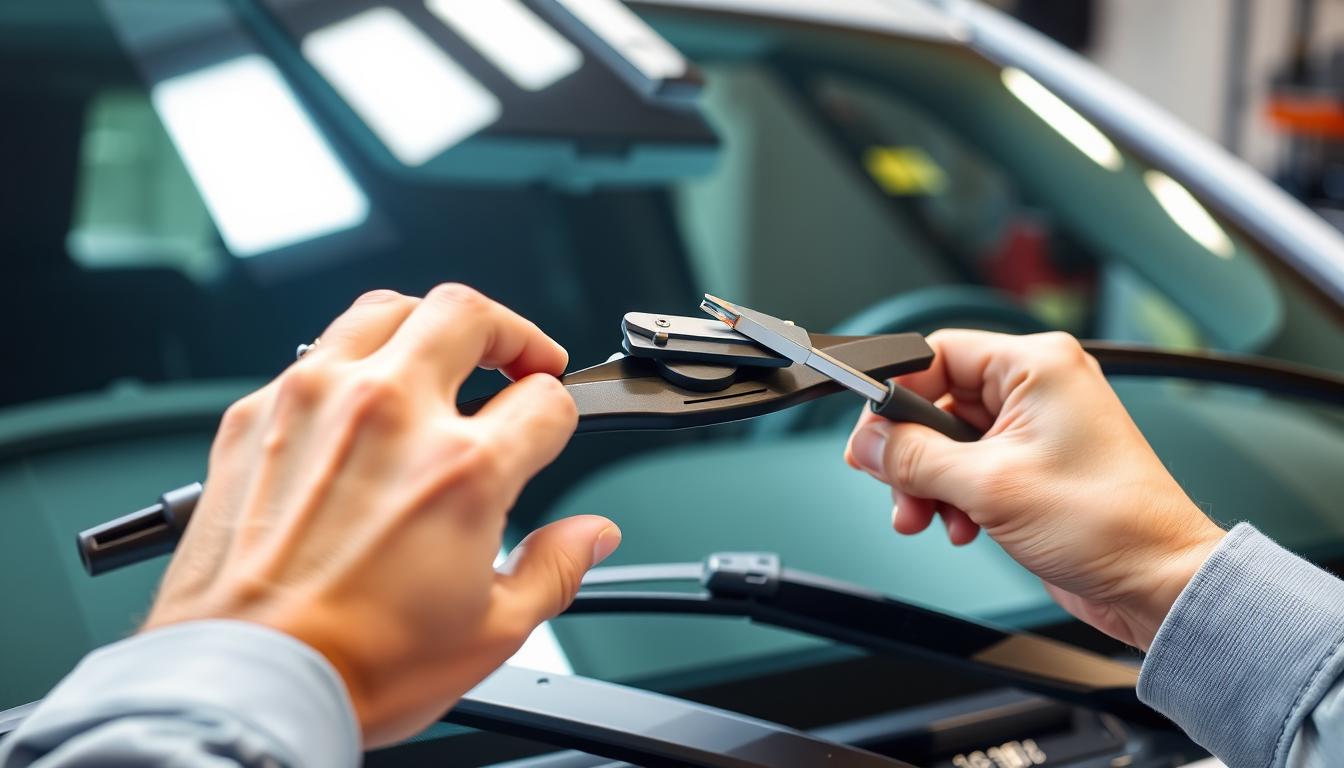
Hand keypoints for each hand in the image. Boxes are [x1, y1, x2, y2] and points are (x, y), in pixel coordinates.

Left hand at [143, 285, 620, 745]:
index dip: (561, 410)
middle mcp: (390, 414)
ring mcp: (316, 403)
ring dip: (428, 325)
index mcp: (461, 469)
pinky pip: (314, 355)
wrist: (245, 682)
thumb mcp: (491, 632)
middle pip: (470, 314)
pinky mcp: (255, 415)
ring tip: (441, 354)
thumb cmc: (355, 664)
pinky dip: (350, 366)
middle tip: (520, 358)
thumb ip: (556, 569)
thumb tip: (591, 537)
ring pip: (386, 309)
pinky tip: (360, 402)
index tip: (550, 424)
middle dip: (511, 332)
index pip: (544, 400)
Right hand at [844, 330, 1223, 649]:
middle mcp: (1038, 389)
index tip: (871, 432)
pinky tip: (958, 526)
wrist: (1155, 583)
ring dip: (926, 483)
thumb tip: (866, 443)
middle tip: (895, 485)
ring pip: (947, 441)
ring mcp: (1035, 430)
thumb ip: (914, 458)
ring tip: (925, 516)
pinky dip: (951, 498)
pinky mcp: (1032, 467)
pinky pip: (968, 469)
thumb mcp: (989, 486)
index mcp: (1037, 366)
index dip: (897, 394)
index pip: (937, 354)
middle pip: (937, 402)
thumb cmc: (1110, 525)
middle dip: (910, 453)